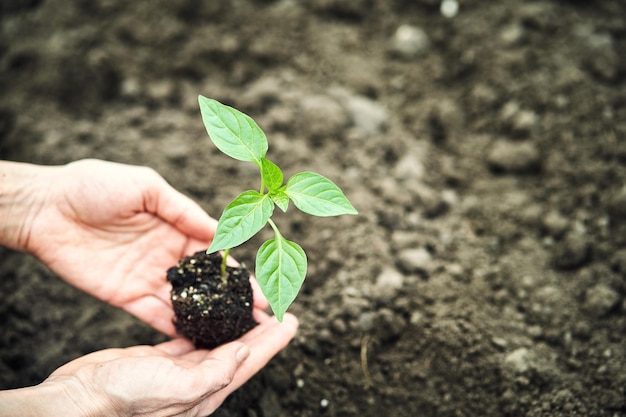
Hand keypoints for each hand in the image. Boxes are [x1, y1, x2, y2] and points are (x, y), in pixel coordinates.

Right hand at [0, 313, 298, 416]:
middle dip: (259, 332)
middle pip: (238, 350)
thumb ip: (214, 373)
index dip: (272, 341)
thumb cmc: (123, 399)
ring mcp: (176, 371)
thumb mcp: (175, 387)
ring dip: (232, 326)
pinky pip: (186, 340)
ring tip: (246, 308)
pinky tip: (204, 315)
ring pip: (214, 344)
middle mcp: (196, 382)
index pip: (249, 361)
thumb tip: (244, 351)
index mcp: (207, 390)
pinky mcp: (157, 360)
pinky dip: (199, 326)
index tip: (291, 320)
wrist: (79, 401)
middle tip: (276, 310)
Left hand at [2, 159, 267, 335]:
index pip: (214, 252)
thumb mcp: (146, 186)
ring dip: (211, 316)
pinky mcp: (125, 296)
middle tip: (260, 316)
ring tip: (238, 332)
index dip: (237, 269)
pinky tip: (198, 339)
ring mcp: (148, 277)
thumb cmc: (95, 185)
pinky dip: (175, 327)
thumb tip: (218, 231)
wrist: (46, 207)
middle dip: (233, 298)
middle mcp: (167, 255)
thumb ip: (182, 210)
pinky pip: (155, 315)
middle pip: (207, 282)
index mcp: (175, 227)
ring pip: (186, 301)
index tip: (258, 286)